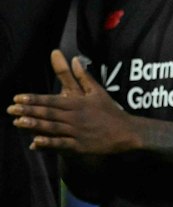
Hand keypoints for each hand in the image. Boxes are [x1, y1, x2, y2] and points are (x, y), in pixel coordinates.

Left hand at [9, 51, 144, 154]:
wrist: (127, 132)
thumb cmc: (111, 111)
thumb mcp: (98, 92)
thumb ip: (84, 77)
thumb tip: (74, 60)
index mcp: (78, 103)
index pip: (52, 100)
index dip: (34, 99)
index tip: (18, 98)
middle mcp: (76, 117)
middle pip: (49, 113)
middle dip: (29, 110)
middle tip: (10, 109)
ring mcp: (77, 132)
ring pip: (52, 127)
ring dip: (34, 125)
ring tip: (17, 122)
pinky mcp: (80, 146)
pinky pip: (61, 144)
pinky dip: (48, 143)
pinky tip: (35, 142)